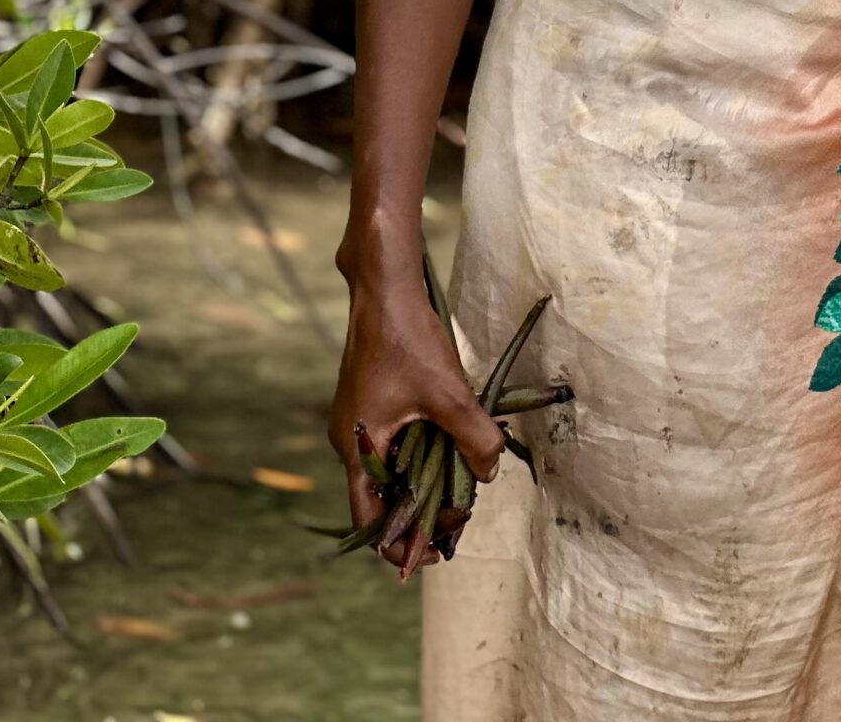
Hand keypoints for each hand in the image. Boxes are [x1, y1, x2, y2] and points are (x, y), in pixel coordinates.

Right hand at [329, 248, 504, 575]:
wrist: (384, 287)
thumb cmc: (408, 339)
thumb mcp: (448, 393)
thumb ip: (472, 438)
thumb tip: (489, 473)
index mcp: (357, 449)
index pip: (370, 522)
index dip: (400, 545)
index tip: (433, 554)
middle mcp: (351, 441)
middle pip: (382, 499)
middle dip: (418, 515)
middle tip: (456, 522)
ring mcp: (359, 420)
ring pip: (390, 470)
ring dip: (421, 483)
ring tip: (459, 489)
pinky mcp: (371, 402)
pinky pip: (393, 444)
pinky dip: (418, 455)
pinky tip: (448, 447)